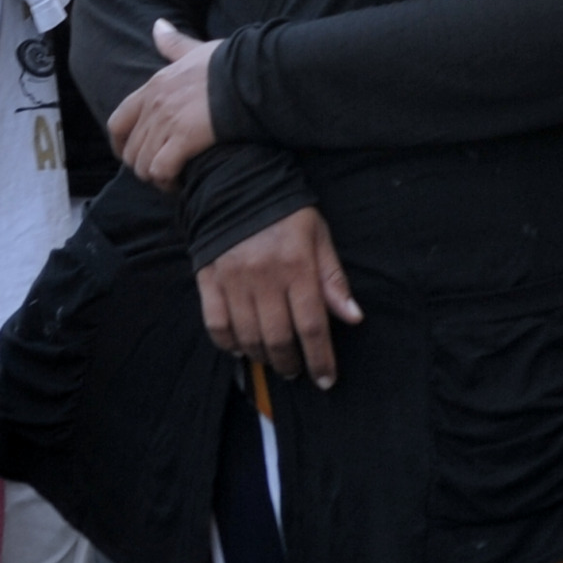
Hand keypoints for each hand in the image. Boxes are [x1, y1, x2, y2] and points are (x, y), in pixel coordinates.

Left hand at [107, 19, 220, 185]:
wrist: (250, 75)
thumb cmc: (229, 63)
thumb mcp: (195, 50)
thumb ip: (174, 43)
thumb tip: (158, 25)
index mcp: (154, 86)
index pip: (118, 121)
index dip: (120, 143)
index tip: (130, 154)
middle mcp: (154, 106)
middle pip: (130, 149)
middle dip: (141, 165)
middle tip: (160, 172)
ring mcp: (167, 123)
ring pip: (142, 164)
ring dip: (155, 177)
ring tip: (172, 180)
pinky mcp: (183, 140)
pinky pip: (160, 170)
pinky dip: (167, 181)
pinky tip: (181, 182)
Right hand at [194, 206, 362, 388]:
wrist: (236, 182)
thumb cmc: (285, 212)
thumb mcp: (318, 236)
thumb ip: (333, 279)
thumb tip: (353, 317)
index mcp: (297, 266)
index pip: (312, 326)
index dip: (321, 359)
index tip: (326, 380)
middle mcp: (264, 276)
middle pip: (279, 338)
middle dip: (291, 363)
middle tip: (297, 371)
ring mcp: (233, 279)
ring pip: (248, 336)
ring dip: (263, 357)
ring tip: (273, 361)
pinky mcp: (208, 279)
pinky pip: (216, 324)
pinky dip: (228, 344)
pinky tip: (240, 348)